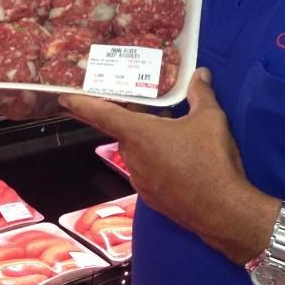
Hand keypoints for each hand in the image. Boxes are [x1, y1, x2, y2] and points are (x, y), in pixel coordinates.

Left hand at [59, 68, 271, 261]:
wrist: (222, 211)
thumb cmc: (211, 159)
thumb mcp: (210, 118)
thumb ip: (201, 93)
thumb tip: (201, 73)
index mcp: (139, 134)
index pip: (101, 114)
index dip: (81, 104)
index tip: (63, 98)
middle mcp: (132, 157)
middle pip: (123, 131)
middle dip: (129, 116)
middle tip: (140, 101)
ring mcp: (140, 181)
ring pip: (136, 151)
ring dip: (145, 139)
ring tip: (168, 128)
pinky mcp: (152, 198)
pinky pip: (147, 171)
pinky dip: (155, 159)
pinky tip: (177, 157)